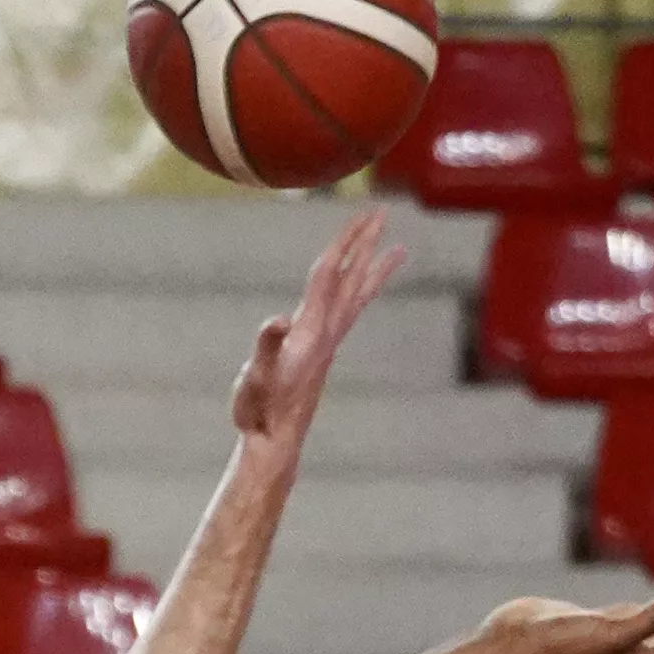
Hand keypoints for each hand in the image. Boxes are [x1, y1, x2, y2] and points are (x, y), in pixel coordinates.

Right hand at [229, 211, 400, 458]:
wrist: (275, 442)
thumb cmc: (260, 410)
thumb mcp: (256, 377)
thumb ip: (266, 348)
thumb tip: (278, 321)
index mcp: (311, 330)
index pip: (330, 274)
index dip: (345, 242)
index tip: (363, 215)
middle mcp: (326, 332)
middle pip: (351, 277)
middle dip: (366, 243)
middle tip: (383, 212)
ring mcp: (327, 342)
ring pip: (357, 296)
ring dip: (374, 269)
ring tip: (398, 249)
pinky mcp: (323, 352)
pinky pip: (349, 312)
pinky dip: (360, 294)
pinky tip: (360, 290)